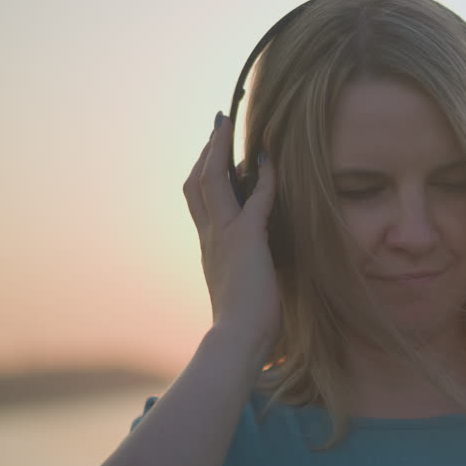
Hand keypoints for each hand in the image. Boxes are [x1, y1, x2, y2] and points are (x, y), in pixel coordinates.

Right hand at [183, 113, 281, 351]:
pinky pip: (255, 199)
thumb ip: (247, 273)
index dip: (204, 177)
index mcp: (209, 249)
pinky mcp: (246, 240)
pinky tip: (269, 160)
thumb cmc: (245, 326)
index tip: (212, 157)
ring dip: (220, 150)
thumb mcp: (243, 290)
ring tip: (227, 126)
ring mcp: (224, 236)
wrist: (237, 340)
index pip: (200, 204)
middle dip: (206, 153)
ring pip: (212, 181)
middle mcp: (210, 238)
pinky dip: (264, 178)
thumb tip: (259, 271)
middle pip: (197, 184)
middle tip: (217, 127)